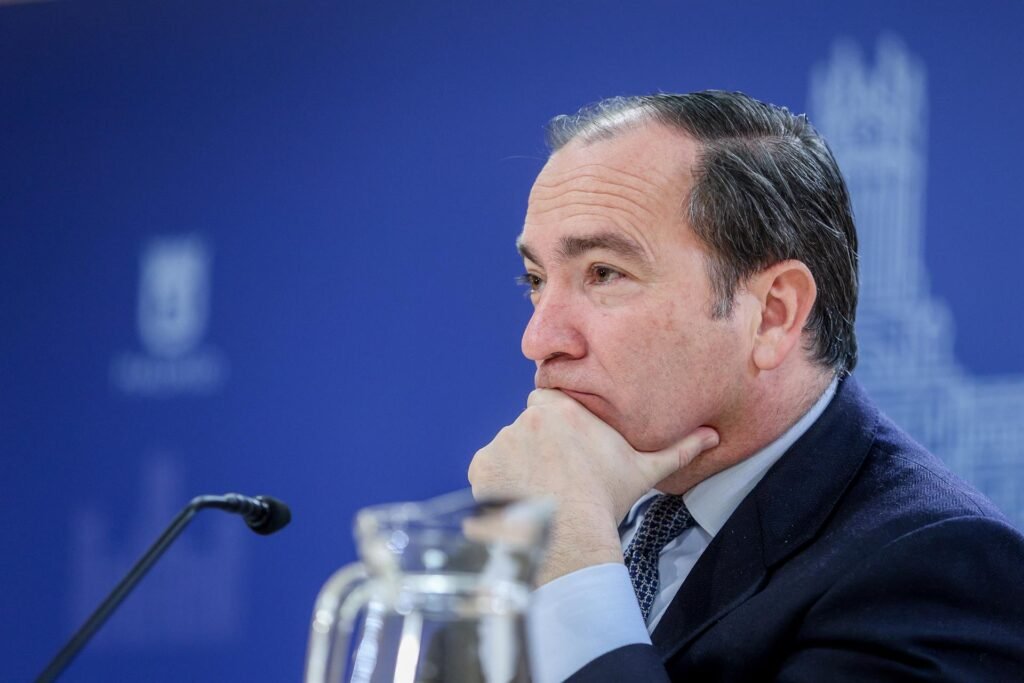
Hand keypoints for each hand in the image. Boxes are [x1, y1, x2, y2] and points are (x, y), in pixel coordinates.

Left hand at [468, 389, 718, 583]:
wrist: (570, 536)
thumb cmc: (606, 500)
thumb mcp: (643, 470)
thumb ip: (675, 448)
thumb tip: (710, 435)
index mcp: (562, 409)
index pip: (550, 402)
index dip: (557, 423)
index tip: (565, 447)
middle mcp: (527, 419)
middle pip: (528, 425)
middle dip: (536, 443)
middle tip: (554, 474)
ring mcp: (502, 441)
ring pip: (508, 447)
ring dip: (517, 463)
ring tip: (538, 492)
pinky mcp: (482, 466)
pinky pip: (488, 468)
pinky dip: (498, 481)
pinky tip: (519, 499)